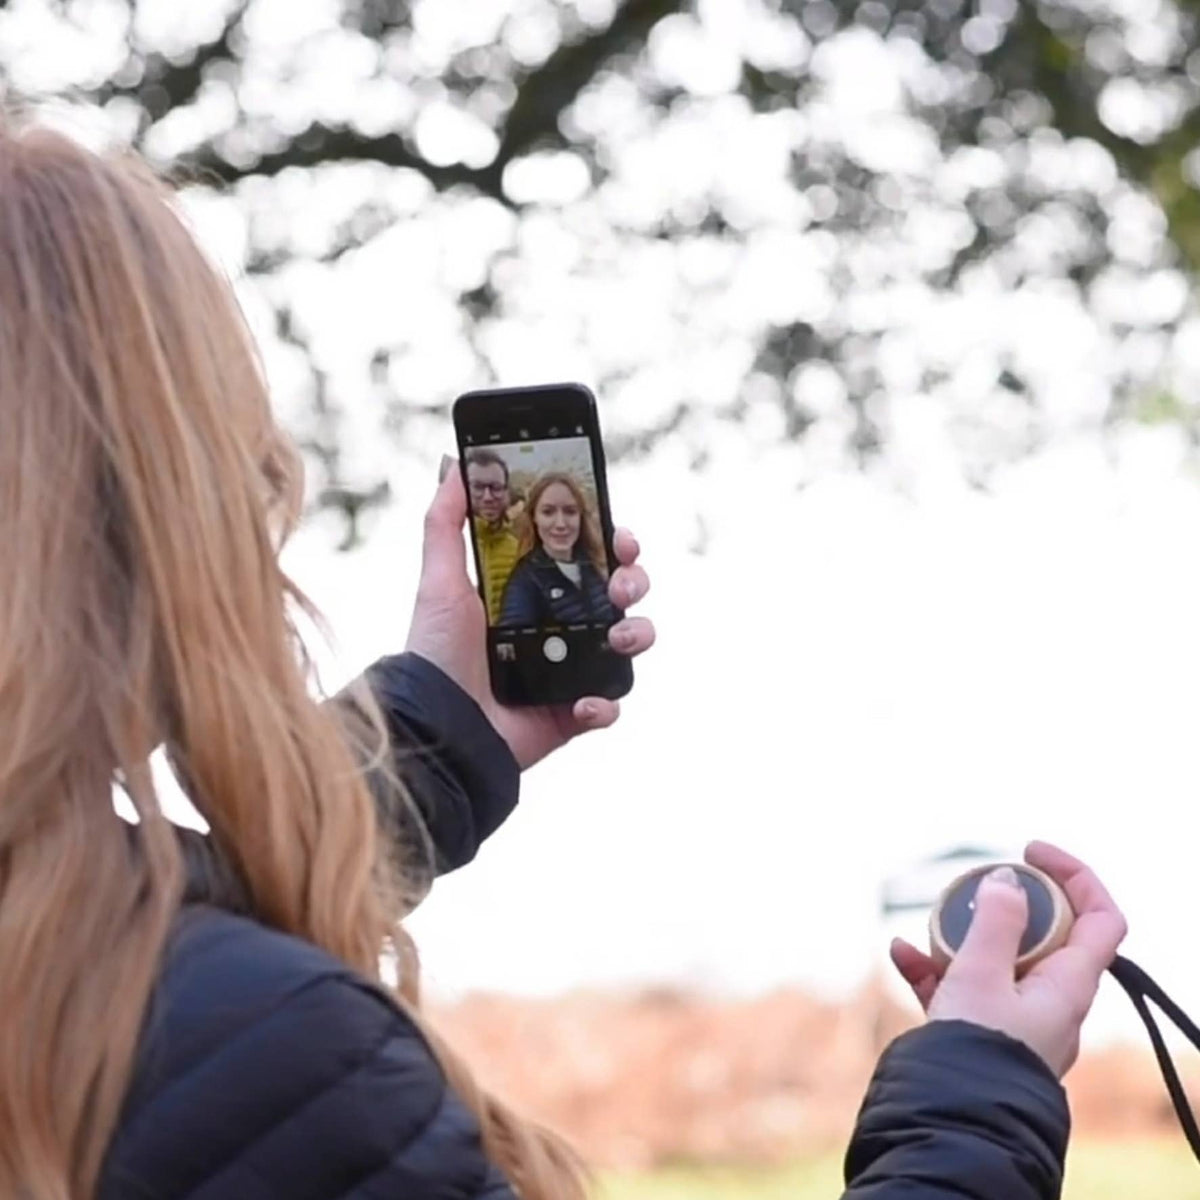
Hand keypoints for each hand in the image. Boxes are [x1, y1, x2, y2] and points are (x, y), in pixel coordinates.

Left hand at [404, 461, 655, 769]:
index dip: (613, 542)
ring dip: (637, 634)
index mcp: (536, 591)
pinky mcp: (573, 713)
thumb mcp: (439, 579)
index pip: (589, 557)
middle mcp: (560, 627)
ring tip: (615, 639)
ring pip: (630, 643)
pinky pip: (611, 703)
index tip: (620, 535)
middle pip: (621, 593)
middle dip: (635, 581)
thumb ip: (446, 521)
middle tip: (622, 584)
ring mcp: (570, 670)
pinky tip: (582, 701)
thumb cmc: (436, 651)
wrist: (438, 724)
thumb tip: (453, 464)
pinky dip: (606, 702)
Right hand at [890, 841, 1126, 1076]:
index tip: (1031, 852)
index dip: (1075, 875)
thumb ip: (994, 920)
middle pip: (1044, 933)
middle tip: (971, 889)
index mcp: (1069, 985)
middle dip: (1003, 905)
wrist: (952, 1119)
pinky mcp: (983, 1032)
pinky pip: (963, 987)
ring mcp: (1017, 1018)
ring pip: (997, 959)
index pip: (1100, 918)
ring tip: (925, 929)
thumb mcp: (981, 973)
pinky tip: (900, 953)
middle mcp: (1052, 1001)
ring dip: (960, 936)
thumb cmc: (976, 1049)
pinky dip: (935, 967)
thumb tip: (1008, 878)